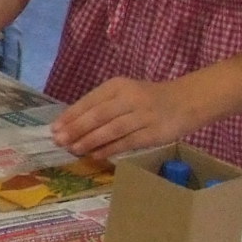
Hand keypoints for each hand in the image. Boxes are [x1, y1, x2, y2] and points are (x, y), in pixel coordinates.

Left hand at [49, 79, 198, 160]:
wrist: (186, 101)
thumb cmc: (148, 99)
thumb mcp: (124, 94)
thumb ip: (101, 106)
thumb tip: (71, 125)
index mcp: (118, 86)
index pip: (89, 101)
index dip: (71, 116)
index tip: (55, 128)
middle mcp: (129, 98)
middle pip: (97, 115)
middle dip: (76, 129)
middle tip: (59, 141)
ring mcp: (143, 115)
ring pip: (111, 129)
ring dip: (90, 141)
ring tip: (74, 149)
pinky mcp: (153, 132)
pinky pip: (127, 142)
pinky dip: (109, 149)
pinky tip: (96, 155)